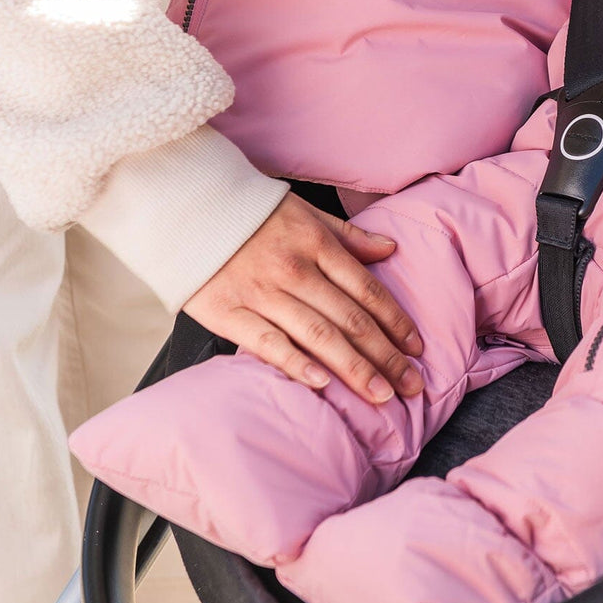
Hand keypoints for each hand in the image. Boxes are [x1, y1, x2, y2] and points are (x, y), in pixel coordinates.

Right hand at [182, 192, 422, 402]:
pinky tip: (323, 384)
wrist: (186, 208)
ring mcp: (262, 293)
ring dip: (354, 368)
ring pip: (318, 335)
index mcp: (316, 244)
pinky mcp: (229, 312)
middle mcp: (295, 270)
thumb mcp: (305, 212)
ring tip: (382, 395)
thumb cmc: (251, 213)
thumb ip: (348, 236)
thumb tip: (390, 249)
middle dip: (386, 355)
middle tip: (412, 385)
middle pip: (350, 318)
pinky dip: (297, 363)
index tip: (416, 348)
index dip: (395, 321)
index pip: (366, 289)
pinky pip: (268, 342)